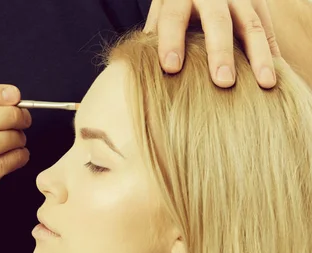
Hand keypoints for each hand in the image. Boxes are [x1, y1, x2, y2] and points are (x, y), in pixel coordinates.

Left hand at [144, 0, 281, 87]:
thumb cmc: (175, 4)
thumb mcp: (161, 10)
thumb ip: (155, 36)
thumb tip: (139, 71)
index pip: (173, 17)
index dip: (171, 41)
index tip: (171, 67)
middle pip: (217, 21)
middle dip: (220, 52)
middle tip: (223, 82)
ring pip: (251, 24)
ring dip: (259, 56)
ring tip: (264, 84)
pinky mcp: (257, 3)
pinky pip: (267, 28)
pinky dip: (273, 51)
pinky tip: (275, 74)